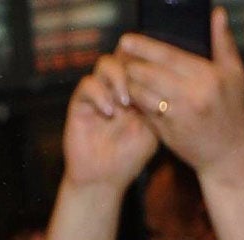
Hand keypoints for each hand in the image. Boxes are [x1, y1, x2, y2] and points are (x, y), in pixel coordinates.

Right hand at [60, 53, 157, 191]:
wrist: (104, 179)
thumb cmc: (130, 158)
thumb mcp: (152, 131)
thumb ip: (156, 106)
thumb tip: (162, 83)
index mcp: (137, 90)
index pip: (143, 64)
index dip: (152, 67)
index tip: (161, 86)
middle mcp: (117, 87)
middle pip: (125, 56)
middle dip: (135, 68)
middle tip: (144, 88)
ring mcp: (99, 92)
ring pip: (106, 64)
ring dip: (118, 78)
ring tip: (126, 102)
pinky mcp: (81, 102)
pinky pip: (88, 84)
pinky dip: (100, 95)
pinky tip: (109, 113)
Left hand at [118, 8, 243, 179]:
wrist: (228, 156)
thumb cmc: (232, 111)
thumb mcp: (235, 75)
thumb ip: (223, 43)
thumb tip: (218, 13)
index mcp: (208, 78)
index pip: (167, 55)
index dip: (143, 46)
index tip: (126, 40)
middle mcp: (192, 97)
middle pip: (148, 72)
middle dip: (131, 64)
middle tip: (123, 58)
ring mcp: (178, 116)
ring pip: (140, 93)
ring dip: (129, 83)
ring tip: (126, 76)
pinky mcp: (167, 132)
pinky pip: (143, 111)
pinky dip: (135, 102)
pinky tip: (132, 96)